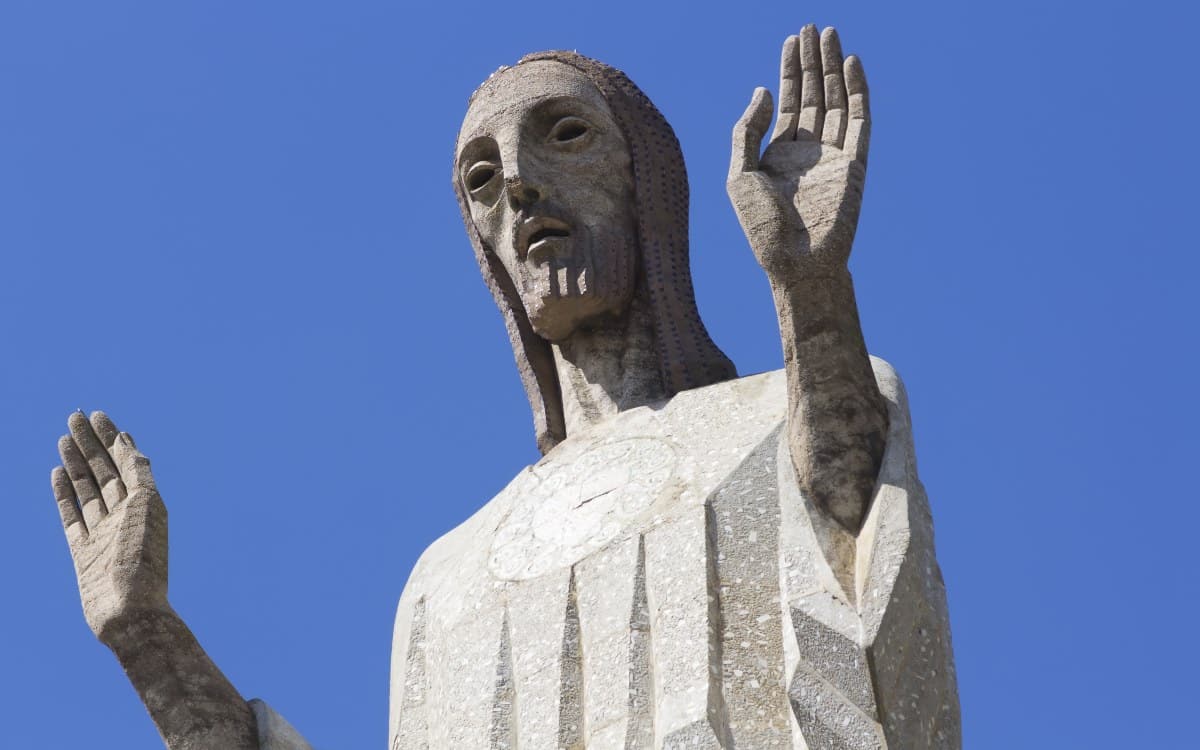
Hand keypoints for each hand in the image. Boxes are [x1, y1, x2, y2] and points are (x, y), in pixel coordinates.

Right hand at [52, 411, 168, 644]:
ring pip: (87, 489)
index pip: (126, 462)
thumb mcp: (146, 507)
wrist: (128, 610)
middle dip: (91, 443)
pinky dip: (65, 493)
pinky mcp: (83, 552)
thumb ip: (138, 474)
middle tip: (75, 415)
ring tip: (65, 436)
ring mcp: (103, 533)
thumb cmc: (142, 560)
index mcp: (146, 504)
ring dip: (77, 462)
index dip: (112, 438)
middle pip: (105, 471)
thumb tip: (128, 441)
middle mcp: (125, 516)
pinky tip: (58, 471)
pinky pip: (72, 516)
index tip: (99, 415)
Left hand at [727, 25, 869, 281]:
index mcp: (779, 154)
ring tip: (829, 34)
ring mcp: (833, 156)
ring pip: (835, 101)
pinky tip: (850, 64)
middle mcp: (808, 151)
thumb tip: (762, 89)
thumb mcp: (739, 175)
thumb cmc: (761, 229)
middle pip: (813, 95)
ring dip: (832, 68)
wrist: (794, 263)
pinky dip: (857, 91)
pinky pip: (859, 120)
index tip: (791, 39)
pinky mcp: (854, 164)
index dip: (789, 70)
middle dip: (812, 61)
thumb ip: (746, 131)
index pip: (788, 102)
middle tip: (812, 26)